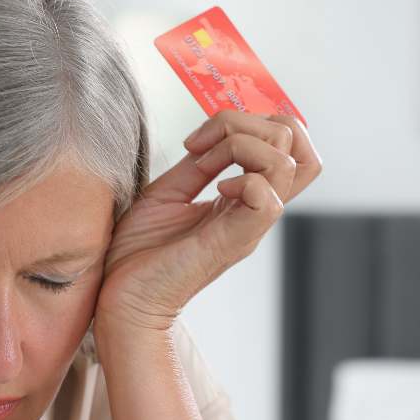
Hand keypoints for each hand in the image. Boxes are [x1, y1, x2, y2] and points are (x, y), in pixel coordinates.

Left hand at [95, 110, 321, 331]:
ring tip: (205, 165)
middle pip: (298, 147)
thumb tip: (214, 134)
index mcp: (243, 198)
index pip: (288, 146)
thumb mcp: (167, 192)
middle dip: (250, 123)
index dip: (252, 121)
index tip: (201, 139)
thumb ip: (197, 164)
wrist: (121, 297)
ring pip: (288, 163)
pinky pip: (268, 198)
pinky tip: (214, 192)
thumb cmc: (137, 253)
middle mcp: (255, 210)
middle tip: (203, 145)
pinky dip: (241, 180)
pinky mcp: (234, 241)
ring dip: (241, 146)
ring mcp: (249, 226)